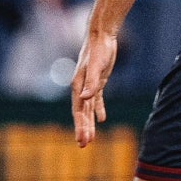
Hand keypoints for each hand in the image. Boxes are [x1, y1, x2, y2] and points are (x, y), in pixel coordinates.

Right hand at [71, 32, 116, 147]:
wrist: (101, 35)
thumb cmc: (98, 49)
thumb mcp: (96, 66)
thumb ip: (91, 82)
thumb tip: (85, 98)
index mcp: (78, 85)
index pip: (78, 111)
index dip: (80, 126)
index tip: (82, 141)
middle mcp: (81, 87)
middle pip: (81, 112)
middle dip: (82, 129)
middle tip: (84, 145)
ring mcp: (89, 84)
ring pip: (88, 108)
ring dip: (89, 123)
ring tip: (91, 138)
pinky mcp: (98, 81)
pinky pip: (96, 100)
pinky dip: (98, 110)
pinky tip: (102, 119)